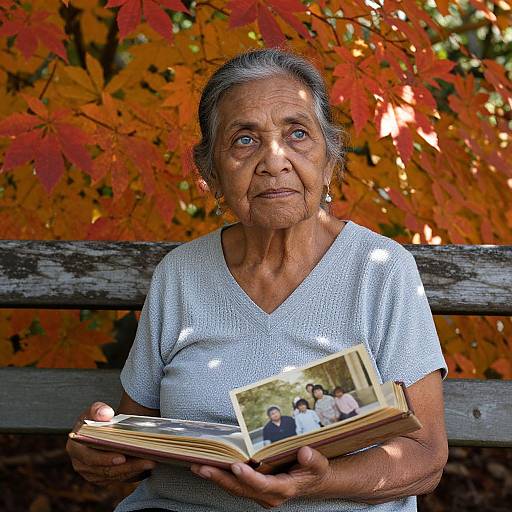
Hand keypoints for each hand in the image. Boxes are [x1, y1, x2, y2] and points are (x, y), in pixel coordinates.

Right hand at [66, 401, 155, 485]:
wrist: (100, 429)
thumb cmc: (96, 419)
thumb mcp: (94, 410)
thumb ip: (98, 410)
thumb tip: (106, 414)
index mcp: (75, 447)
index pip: (89, 458)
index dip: (105, 459)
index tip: (122, 457)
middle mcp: (81, 464)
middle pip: (105, 470)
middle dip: (127, 466)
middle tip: (146, 460)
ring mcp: (91, 473)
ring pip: (114, 476)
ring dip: (133, 469)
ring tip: (151, 462)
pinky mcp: (102, 477)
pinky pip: (118, 478)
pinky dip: (132, 472)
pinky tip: (146, 465)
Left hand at [190, 446, 333, 508]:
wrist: (313, 481)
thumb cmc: (314, 471)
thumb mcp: (318, 464)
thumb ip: (312, 459)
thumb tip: (304, 452)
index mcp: (284, 489)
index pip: (263, 485)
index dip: (249, 477)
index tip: (236, 466)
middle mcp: (268, 496)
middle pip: (241, 489)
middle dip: (220, 479)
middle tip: (202, 468)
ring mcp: (260, 494)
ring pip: (235, 488)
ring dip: (216, 478)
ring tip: (197, 466)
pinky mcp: (254, 489)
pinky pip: (235, 484)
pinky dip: (221, 476)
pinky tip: (208, 467)